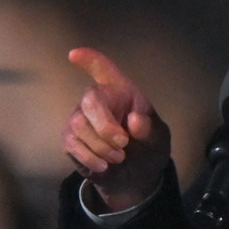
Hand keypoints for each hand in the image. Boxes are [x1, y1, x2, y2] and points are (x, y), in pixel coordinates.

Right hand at [63, 48, 170, 211]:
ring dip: (101, 146)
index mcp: (120, 91)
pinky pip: (72, 143)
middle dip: (105, 126)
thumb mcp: (158, 139)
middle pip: (91, 101)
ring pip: (80, 125)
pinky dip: (90, 157)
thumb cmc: (147, 146)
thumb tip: (135, 121)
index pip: (103, 69)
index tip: (75, 54)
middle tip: (123, 144)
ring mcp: (80, 118)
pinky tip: (104, 165)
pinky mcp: (70, 138)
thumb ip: (150, 129)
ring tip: (119, 157)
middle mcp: (97, 99)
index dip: (90, 60)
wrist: (136, 174)